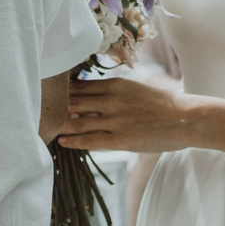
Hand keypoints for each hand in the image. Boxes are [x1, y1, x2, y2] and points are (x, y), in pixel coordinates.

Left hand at [59, 69, 211, 151]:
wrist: (186, 118)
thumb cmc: (161, 105)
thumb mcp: (134, 90)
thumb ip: (111, 92)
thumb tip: (87, 96)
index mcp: (115, 84)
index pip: (77, 86)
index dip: (59, 92)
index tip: (46, 96)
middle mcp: (111, 99)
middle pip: (72, 101)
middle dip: (54, 107)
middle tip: (38, 112)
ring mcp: (115, 119)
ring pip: (76, 120)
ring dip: (59, 124)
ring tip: (45, 128)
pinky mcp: (120, 139)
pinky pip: (90, 140)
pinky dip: (73, 140)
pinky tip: (62, 140)